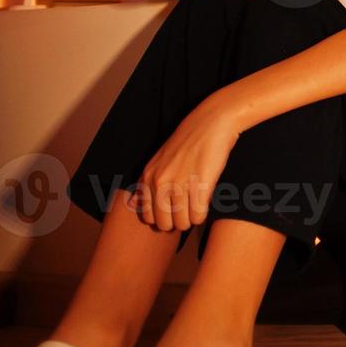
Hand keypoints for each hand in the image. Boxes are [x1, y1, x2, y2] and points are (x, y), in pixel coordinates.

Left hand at [130, 95, 241, 231]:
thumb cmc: (188, 141)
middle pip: (165, 224)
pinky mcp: (201, 185)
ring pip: (183, 223)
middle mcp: (160, 182)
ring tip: (197, 207)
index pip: (148, 216)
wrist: (212, 122)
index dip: (163, 217)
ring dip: (191, 220)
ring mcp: (180, 184)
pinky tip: (205, 203)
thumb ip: (146, 182)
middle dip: (177, 222)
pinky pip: (198, 216)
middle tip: (187, 211)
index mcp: (148, 176)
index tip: (174, 210)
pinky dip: (202, 215)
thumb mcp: (159, 160)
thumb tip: (133, 202)